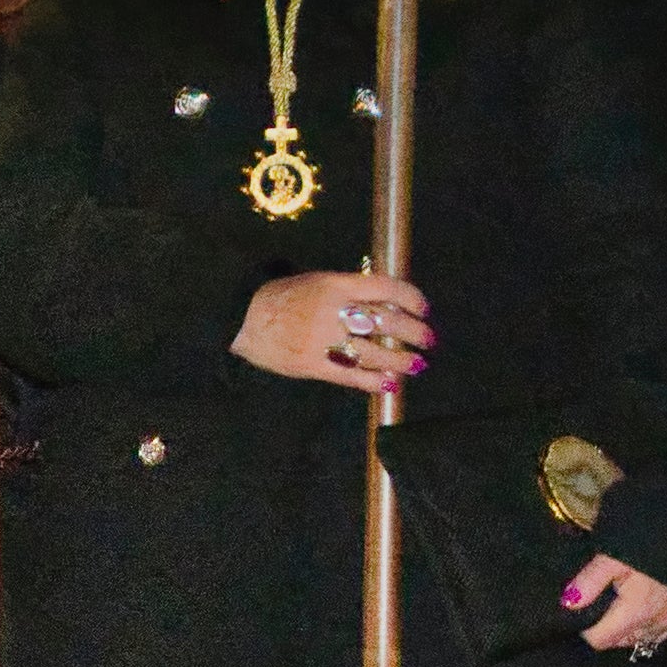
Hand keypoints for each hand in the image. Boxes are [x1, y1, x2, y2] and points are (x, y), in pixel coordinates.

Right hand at [234, 270, 430, 390]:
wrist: (238, 318)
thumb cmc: (279, 298)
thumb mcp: (315, 282)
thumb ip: (349, 292)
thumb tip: (387, 304)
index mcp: (335, 286)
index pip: (387, 289)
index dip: (412, 299)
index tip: (423, 309)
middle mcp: (332, 311)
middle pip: (388, 323)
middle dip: (415, 333)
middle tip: (429, 341)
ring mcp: (322, 340)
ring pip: (374, 353)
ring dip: (401, 360)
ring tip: (416, 365)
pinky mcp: (311, 364)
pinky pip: (350, 375)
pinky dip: (373, 381)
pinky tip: (389, 384)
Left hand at [567, 554, 666, 660]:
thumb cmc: (645, 544)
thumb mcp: (610, 558)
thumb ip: (589, 582)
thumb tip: (568, 604)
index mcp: (636, 613)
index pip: (600, 640)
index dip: (585, 629)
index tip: (581, 610)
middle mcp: (657, 623)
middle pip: (619, 642)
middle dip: (604, 629)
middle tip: (599, 604)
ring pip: (641, 639)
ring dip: (627, 629)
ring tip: (619, 605)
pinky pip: (661, 632)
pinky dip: (648, 626)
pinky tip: (642, 608)